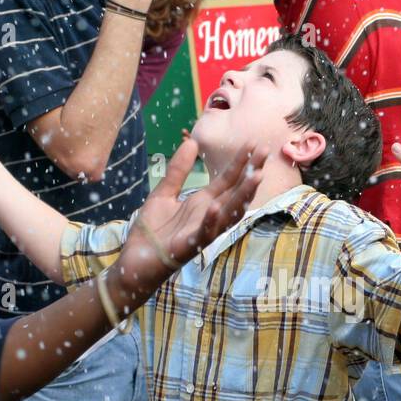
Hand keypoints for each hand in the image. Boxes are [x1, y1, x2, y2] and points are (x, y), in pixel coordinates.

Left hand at [113, 138, 267, 292]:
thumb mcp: (164, 193)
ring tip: (255, 177)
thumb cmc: (152, 229)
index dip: (240, 162)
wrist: (136, 259)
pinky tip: (216, 207)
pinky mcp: (189, 246)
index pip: (227, 180)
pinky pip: (203, 233)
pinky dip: (210, 221)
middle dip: (250, 174)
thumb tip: (192, 142)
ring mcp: (202, 231)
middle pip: (235, 193)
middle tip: (265, 152)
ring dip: (242, 197)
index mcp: (204, 202)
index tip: (254, 144)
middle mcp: (209, 215)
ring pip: (228, 214)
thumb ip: (178, 170)